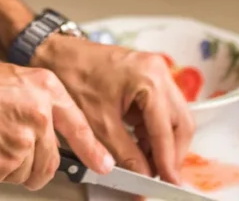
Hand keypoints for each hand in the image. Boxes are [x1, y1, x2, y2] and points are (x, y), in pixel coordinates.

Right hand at [0, 58, 113, 189]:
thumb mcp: (10, 79)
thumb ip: (36, 102)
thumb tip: (51, 130)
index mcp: (43, 88)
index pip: (77, 124)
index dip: (93, 149)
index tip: (104, 164)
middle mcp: (38, 114)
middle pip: (52, 159)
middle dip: (35, 162)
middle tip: (8, 147)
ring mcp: (22, 142)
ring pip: (28, 173)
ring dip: (10, 166)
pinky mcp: (3, 165)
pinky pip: (6, 179)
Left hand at [34, 35, 195, 183]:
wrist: (57, 54)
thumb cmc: (74, 76)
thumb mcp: (100, 123)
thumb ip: (126, 155)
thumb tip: (143, 177)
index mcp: (149, 78)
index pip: (166, 130)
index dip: (168, 161)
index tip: (169, 183)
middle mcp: (157, 71)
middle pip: (180, 121)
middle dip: (172, 152)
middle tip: (161, 176)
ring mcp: (154, 71)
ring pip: (174, 116)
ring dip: (163, 142)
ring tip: (147, 162)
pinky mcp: (148, 76)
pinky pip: (162, 108)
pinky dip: (154, 129)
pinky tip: (141, 144)